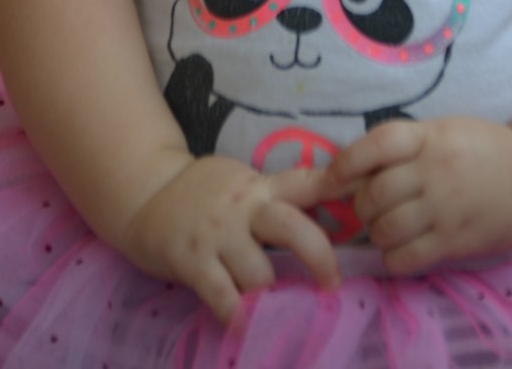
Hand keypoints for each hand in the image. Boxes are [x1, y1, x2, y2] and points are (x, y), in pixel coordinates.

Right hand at [123, 154, 340, 325]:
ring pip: (260, 273)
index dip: (338, 187)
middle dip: (318, 256)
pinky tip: (249, 331)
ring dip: (274, 300)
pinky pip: (223, 297)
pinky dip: (240, 319)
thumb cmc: (202, 195)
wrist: (143, 193)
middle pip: (291, 226)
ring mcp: (217, 233)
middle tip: (332, 285)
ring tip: (285, 317)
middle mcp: (243, 206)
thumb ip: (274, 199)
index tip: (367, 195)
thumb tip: (325, 219)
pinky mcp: (191, 260)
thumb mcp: (241, 184)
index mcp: (260, 186)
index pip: (305, 181)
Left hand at [323, 118, 511, 274]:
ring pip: (385, 229)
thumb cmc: (484, 150)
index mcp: (430, 137)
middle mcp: (435, 171)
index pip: (377, 144)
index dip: (345, 163)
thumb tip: (353, 168)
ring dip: (376, 233)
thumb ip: (406, 145)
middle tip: (368, 207)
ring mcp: (446, 208)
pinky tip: (401, 249)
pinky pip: (406, 259)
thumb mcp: (445, 131)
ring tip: (386, 228)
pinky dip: (393, 258)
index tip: (331, 179)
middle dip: (361, 205)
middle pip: (374, 194)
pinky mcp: (455, 242)